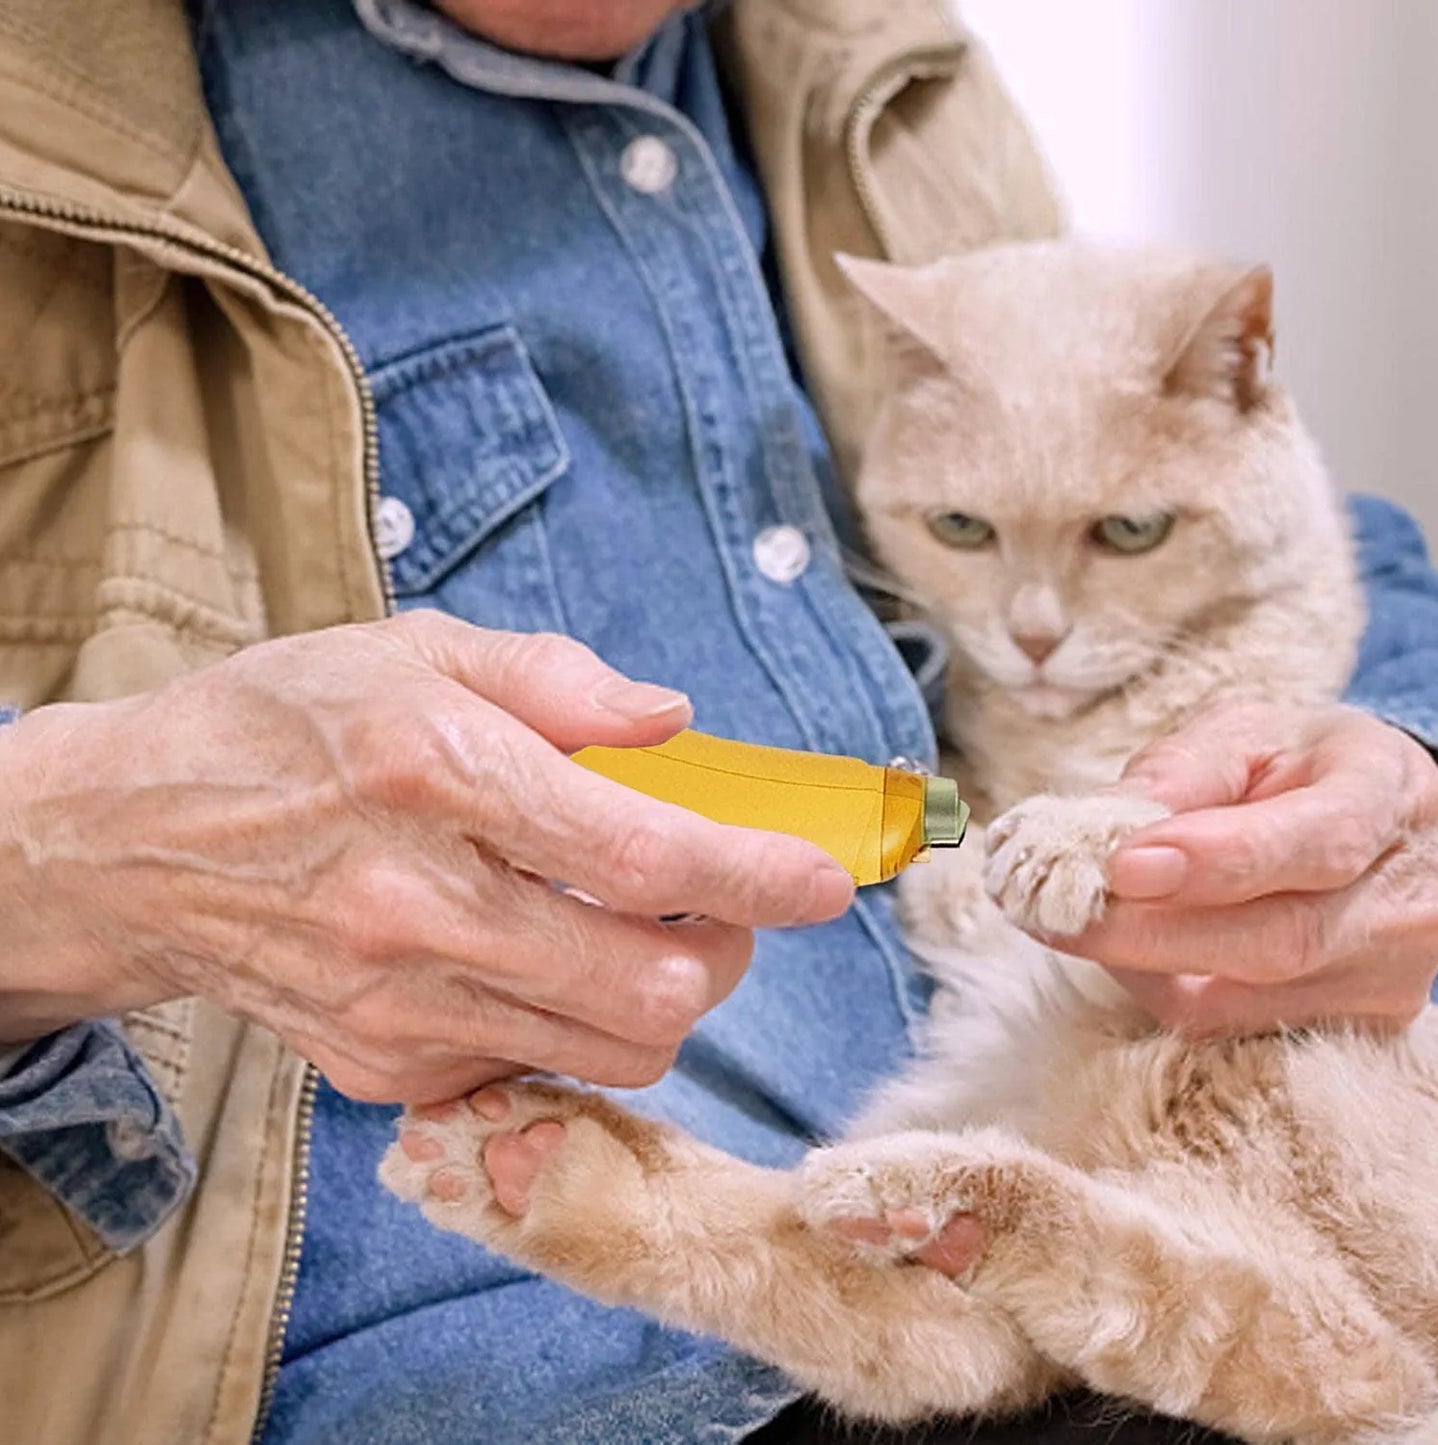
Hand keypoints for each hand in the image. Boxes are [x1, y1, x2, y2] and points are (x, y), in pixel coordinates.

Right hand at [0, 613, 852, 1101]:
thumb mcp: (417, 649)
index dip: (755, 871)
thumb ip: (560, 680)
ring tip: (642, 926)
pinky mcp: (385, 1069)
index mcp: (437, 772)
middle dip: (725, 947)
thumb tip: (674, 723)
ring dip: (666, 991)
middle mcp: (417, 905)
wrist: (141, 842)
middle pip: (648, 983)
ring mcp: (400, 1005)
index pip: (638, 850)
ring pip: (613, 1047)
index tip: (822, 879)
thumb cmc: (290, 726)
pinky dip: (580, 1022)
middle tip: (718, 899)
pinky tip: (543, 960)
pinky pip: (541, 1071)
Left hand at [1063, 703, 1437, 1035]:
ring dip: (1140, 965)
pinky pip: (1234, 1027)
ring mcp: (1388, 973)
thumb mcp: (1240, 734)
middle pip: (1277, 941)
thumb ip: (1177, 774)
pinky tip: (1125, 950)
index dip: (1217, 861)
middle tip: (1051, 909)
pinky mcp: (1356, 1023)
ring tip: (1072, 920)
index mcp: (1384, 796)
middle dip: (1146, 932)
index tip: (1121, 865)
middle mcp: (1404, 897)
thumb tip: (1098, 828)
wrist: (1375, 816)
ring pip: (1245, 1000)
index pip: (1318, 842)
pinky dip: (1162, 990)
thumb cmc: (1293, 766)